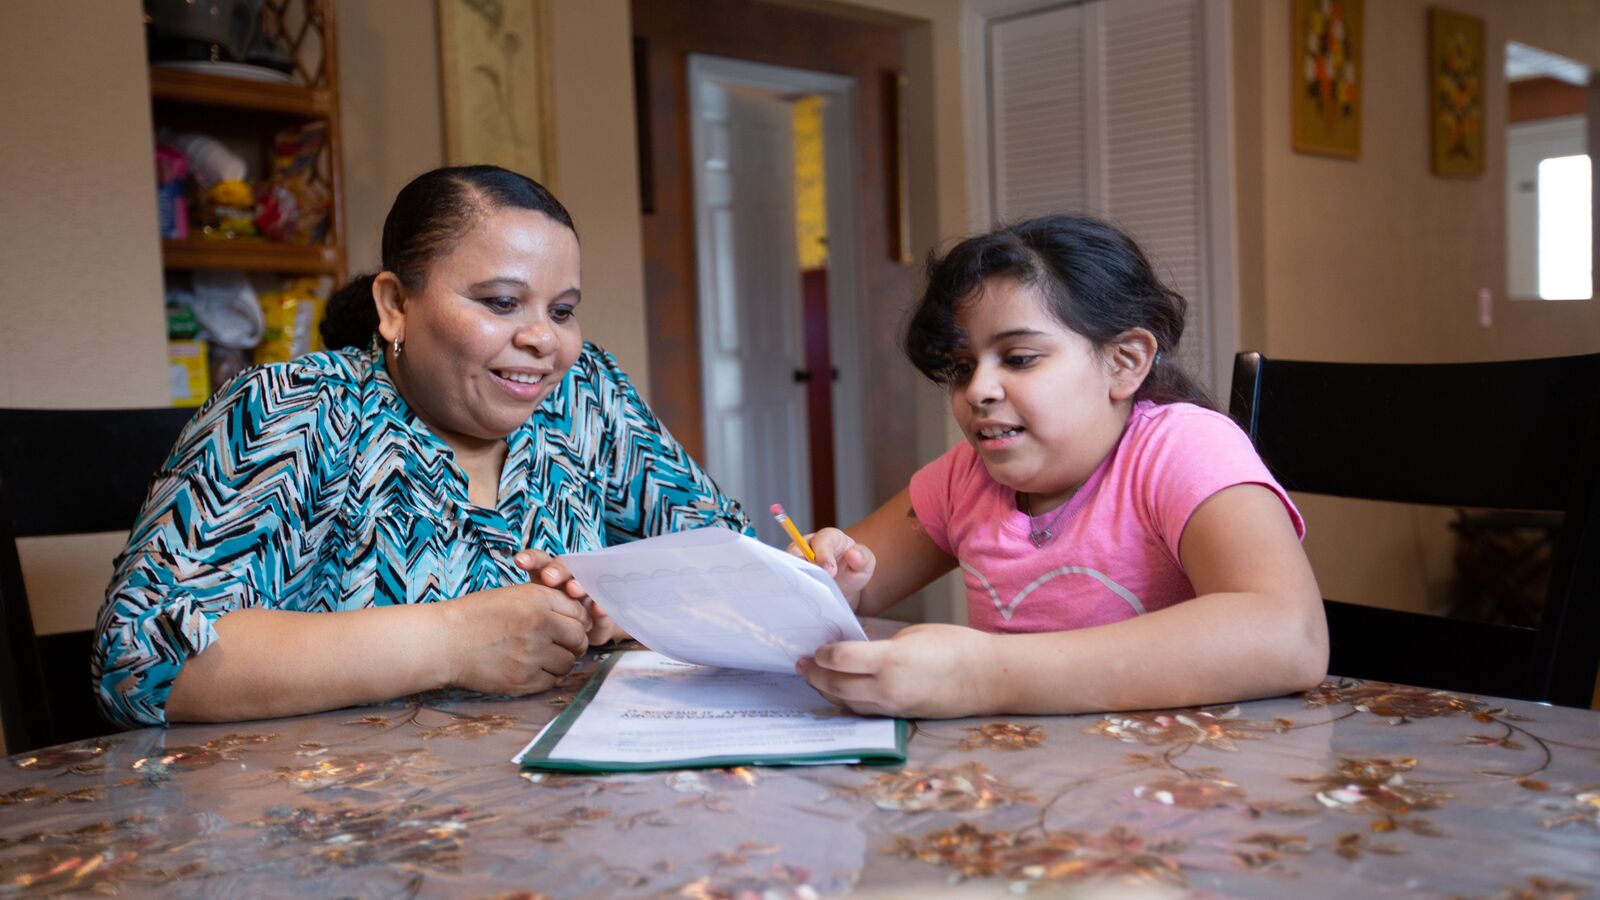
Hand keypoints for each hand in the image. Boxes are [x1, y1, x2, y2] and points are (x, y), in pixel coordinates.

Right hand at [440, 582, 591, 695]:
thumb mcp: (513, 596)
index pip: (579, 613)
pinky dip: (546, 676)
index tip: (567, 626)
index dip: (576, 620)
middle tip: (559, 643)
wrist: (444, 641)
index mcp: (537, 600)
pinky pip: (551, 682)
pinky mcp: (523, 680)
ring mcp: (532, 655)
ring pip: (568, 663)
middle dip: (573, 642)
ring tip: (542, 656)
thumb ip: (546, 603)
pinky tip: (531, 668)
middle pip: (579, 639)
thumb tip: (578, 618)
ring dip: (560, 661)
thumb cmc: (475, 615)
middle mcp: (539, 626)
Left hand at [514, 548, 621, 644]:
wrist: (585, 633)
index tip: (520, 562)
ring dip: (578, 583)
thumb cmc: (552, 620)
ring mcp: (588, 590)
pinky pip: (602, 602)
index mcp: (550, 575)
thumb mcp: (536, 613)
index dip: (530, 559)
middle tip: (549, 578)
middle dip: (556, 571)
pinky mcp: (603, 605)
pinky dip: (599, 605)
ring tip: (573, 591)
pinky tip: (596, 609)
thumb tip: (502, 610)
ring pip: (584, 580)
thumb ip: (526, 608)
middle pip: (563, 567)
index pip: (540, 561)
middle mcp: (569, 578)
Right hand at [791, 527, 874, 609]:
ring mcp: (799, 558)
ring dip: (796, 574)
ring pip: (789, 562)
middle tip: (814, 579)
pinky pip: (787, 575)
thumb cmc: (855, 567)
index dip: (824, 554)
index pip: (822, 540)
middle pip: (797, 548)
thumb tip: (853, 554)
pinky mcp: (794, 571)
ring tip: (806, 587)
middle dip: (804, 563)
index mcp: (830, 537)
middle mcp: (810, 544)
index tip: (830, 571)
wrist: (844, 583)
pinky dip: (792, 583)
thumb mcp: (866, 563)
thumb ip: (862, 557)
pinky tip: (800, 594)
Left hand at [796, 624, 1001, 717]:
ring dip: (827, 691)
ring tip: (813, 678)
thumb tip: (856, 651)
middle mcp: (886, 688)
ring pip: (846, 703)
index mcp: (890, 660)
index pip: (839, 659)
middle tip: (800, 663)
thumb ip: (880, 646)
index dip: (822, 653)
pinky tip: (841, 691)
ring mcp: (893, 707)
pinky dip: (847, 701)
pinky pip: (864, 711)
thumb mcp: (913, 635)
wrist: (989, 678)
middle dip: (814, 674)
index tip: (815, 646)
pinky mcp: (901, 717)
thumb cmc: (956, 646)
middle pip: (835, 685)